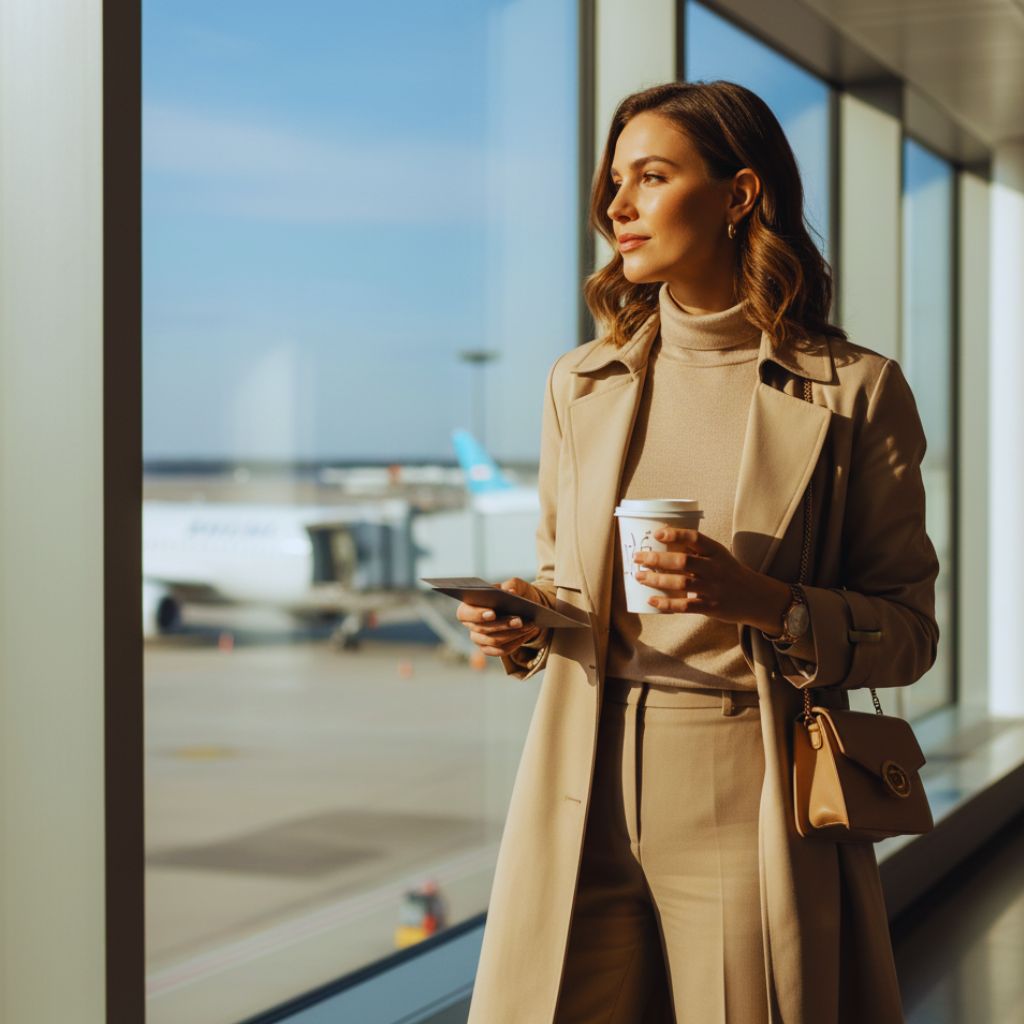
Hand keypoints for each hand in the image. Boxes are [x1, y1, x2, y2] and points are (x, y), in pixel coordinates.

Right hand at [456, 577, 545, 656]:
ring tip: (529, 625)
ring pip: (493, 641)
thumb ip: (511, 585)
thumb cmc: (515, 593)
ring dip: (512, 634)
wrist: (525, 608)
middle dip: (502, 624)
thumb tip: (510, 591)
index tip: (493, 614)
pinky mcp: (489, 649)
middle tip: (519, 620)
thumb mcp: (515, 585)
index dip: (477, 614)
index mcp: (469, 605)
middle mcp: (471, 624)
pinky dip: (515, 643)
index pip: (465, 613)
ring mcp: (479, 638)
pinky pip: (501, 650)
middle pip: (481, 629)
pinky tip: (526, 634)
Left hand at [632, 527, 784, 628]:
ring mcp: (714, 588)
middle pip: (683, 561)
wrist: (758, 598)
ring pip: (681, 583)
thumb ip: (697, 551)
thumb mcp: (719, 556)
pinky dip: (667, 604)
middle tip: (637, 558)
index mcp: (717, 551)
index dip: (675, 534)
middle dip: (657, 559)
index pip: (695, 538)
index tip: (656, 534)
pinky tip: (651, 600)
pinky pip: (686, 606)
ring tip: (639, 577)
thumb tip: (662, 544)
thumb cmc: (731, 573)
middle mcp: (716, 568)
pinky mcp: (712, 607)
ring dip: (657, 580)